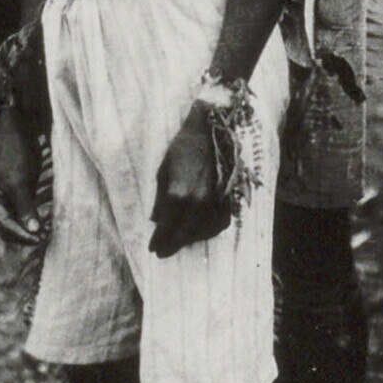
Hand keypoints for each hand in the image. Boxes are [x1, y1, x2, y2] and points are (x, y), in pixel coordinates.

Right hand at [0, 109, 45, 246]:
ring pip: (14, 221)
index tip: (40, 239)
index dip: (23, 235)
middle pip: (7, 227)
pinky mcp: (14, 191)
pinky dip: (31, 218)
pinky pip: (20, 211)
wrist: (16, 128)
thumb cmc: (14, 152)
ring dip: (29, 228)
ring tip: (47, 232)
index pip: (5, 225)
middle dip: (25, 234)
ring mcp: (3, 196)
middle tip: (45, 238)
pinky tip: (44, 221)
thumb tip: (34, 231)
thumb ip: (26, 208)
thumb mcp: (20, 182)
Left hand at [148, 105, 231, 257]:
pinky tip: (200, 231)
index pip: (166, 227)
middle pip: (184, 234)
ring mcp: (215, 202)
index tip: (153, 249)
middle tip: (163, 252)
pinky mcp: (228, 198)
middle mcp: (198, 202)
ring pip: (203, 232)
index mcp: (178, 194)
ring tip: (180, 241)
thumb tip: (157, 220)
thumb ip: (161, 199)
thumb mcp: (163, 170)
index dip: (159, 240)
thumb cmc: (183, 147)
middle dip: (172, 245)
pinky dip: (209, 231)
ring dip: (190, 239)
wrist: (212, 130)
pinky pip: (219, 224)